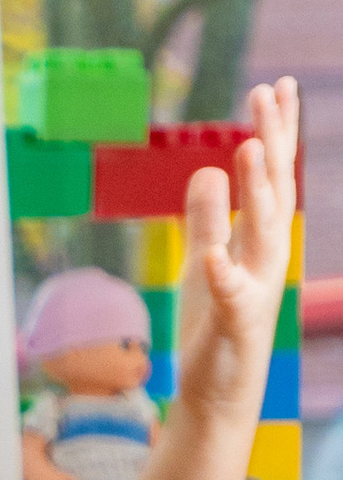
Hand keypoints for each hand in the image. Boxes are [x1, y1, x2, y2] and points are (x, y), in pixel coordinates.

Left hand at [173, 78, 298, 436]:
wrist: (217, 392)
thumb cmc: (216, 327)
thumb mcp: (207, 260)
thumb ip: (207, 217)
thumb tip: (205, 168)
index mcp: (260, 241)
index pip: (271, 177)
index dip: (275, 133)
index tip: (274, 87)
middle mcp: (267, 259)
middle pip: (273, 191)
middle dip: (273, 142)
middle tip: (267, 92)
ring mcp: (255, 291)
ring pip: (260, 233)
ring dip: (255, 191)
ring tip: (248, 148)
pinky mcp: (234, 326)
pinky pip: (231, 297)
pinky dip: (224, 274)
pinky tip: (213, 254)